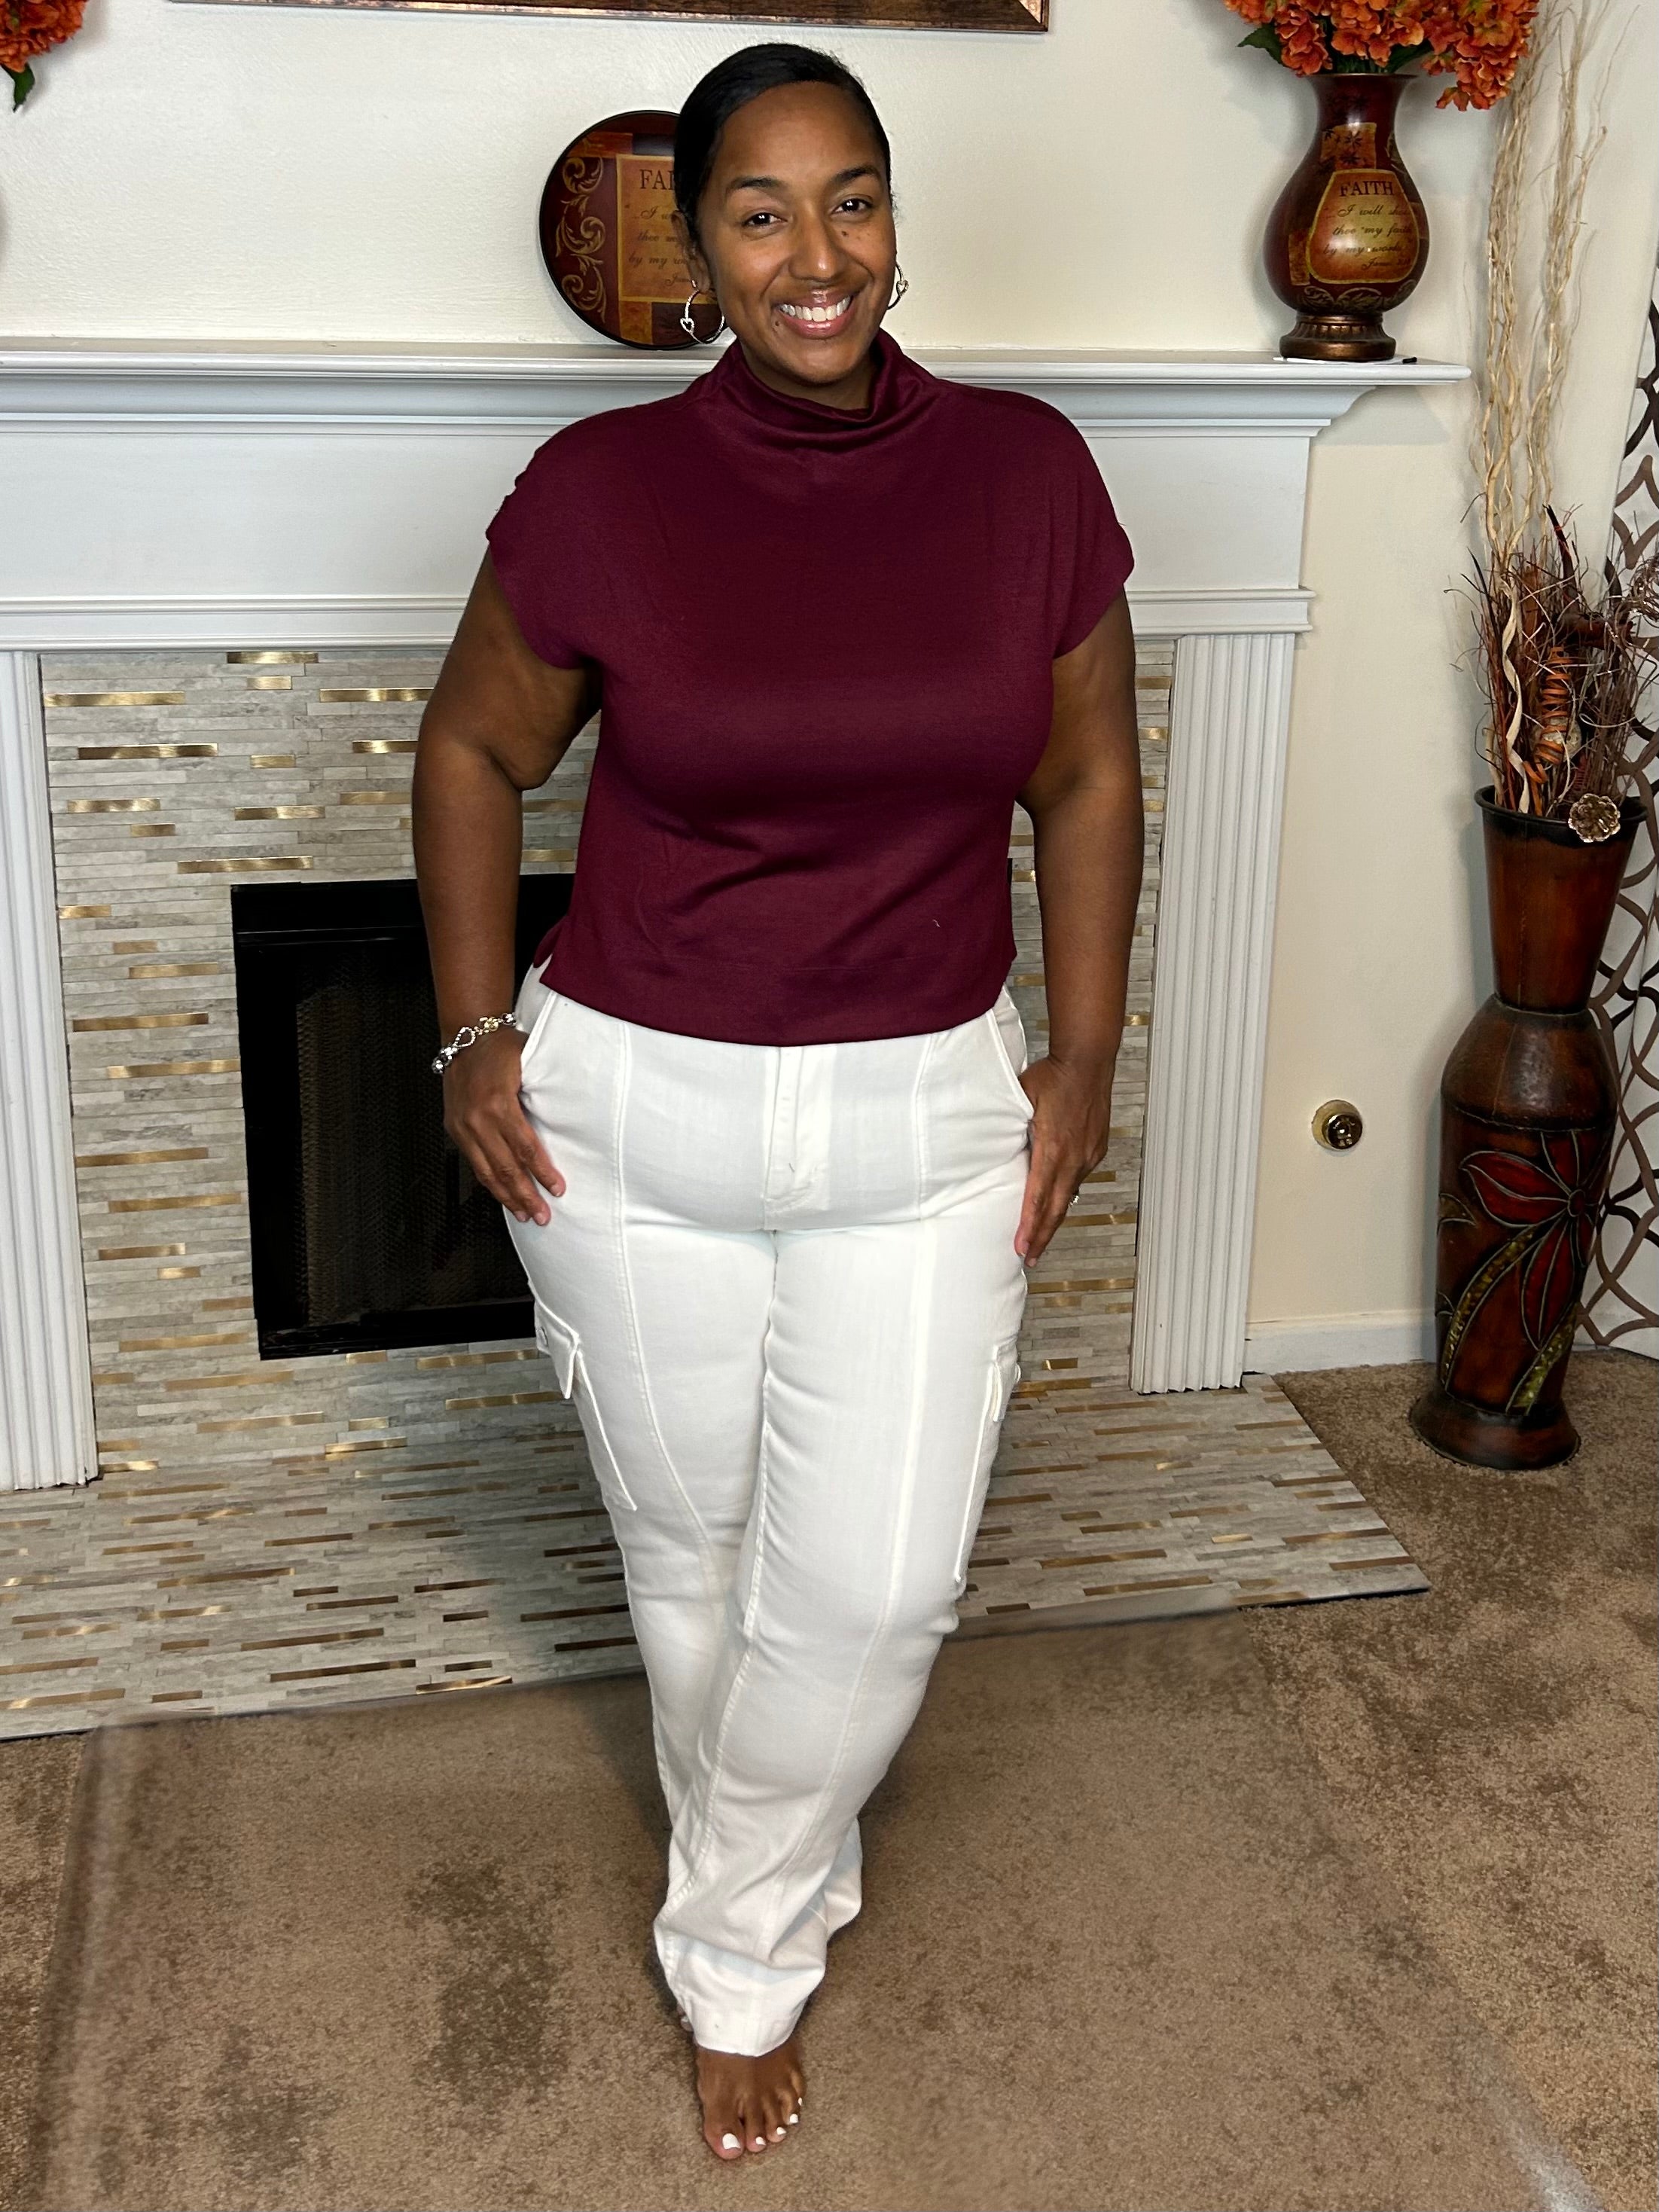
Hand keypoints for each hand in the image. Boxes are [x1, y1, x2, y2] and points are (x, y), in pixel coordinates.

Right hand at [441, 1027, 563, 1225]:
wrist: (466, 1036)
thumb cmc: (501, 1047)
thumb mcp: (529, 1063)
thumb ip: (544, 1093)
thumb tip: (571, 1120)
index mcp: (497, 1102)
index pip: (525, 1147)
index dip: (542, 1172)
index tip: (557, 1189)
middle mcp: (476, 1118)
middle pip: (505, 1167)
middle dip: (525, 1195)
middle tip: (542, 1215)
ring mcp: (462, 1126)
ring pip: (486, 1171)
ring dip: (507, 1197)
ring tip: (524, 1214)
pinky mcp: (454, 1129)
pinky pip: (474, 1163)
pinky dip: (489, 1182)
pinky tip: (502, 1195)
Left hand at [1014, 1054, 1111, 1264]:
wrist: (1088, 1059)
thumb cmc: (1054, 1075)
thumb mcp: (1020, 1099)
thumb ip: (1007, 1125)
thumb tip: (989, 1142)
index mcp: (1052, 1147)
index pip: (1038, 1196)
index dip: (1030, 1226)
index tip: (1022, 1247)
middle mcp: (1074, 1156)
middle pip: (1057, 1207)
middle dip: (1042, 1236)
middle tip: (1030, 1258)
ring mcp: (1088, 1154)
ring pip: (1069, 1195)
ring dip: (1053, 1217)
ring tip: (1041, 1238)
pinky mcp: (1096, 1148)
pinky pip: (1079, 1177)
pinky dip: (1065, 1193)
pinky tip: (1057, 1202)